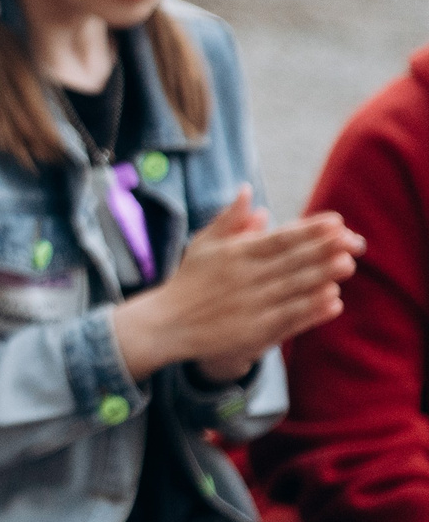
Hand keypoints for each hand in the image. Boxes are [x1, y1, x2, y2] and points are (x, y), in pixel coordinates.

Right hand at [112, 187, 362, 380]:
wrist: (166, 324)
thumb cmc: (189, 281)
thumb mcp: (203, 244)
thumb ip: (228, 218)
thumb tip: (248, 190)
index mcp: (234, 254)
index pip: (279, 238)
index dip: (309, 230)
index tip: (336, 221)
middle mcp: (244, 278)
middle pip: (292, 261)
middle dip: (324, 249)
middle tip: (354, 240)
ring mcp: (250, 305)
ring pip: (293, 288)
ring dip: (322, 276)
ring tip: (347, 264)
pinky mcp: (253, 331)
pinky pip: (288, 318)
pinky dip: (311, 310)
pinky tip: (332, 301)